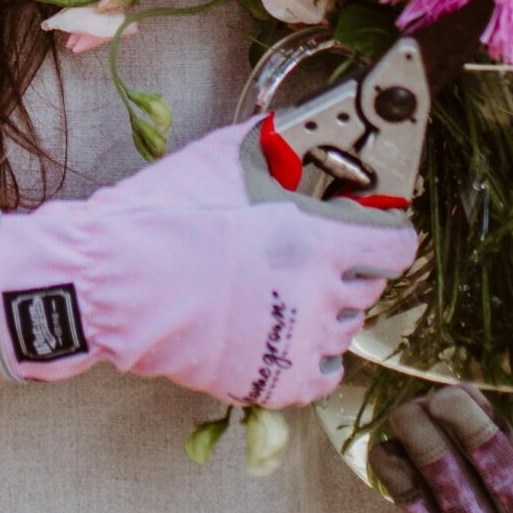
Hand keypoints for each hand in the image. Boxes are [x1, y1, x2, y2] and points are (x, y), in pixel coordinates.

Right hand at [0, 117, 415, 404]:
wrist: (116, 282)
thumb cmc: (167, 215)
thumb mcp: (224, 159)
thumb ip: (273, 145)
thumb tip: (294, 129)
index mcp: (318, 239)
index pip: (396, 245)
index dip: (386, 230)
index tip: (371, 225)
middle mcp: (319, 296)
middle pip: (370, 285)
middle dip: (350, 266)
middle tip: (314, 252)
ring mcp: (299, 345)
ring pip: (346, 329)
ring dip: (329, 308)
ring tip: (290, 291)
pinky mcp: (276, 383)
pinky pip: (323, 375)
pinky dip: (312, 355)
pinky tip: (285, 332)